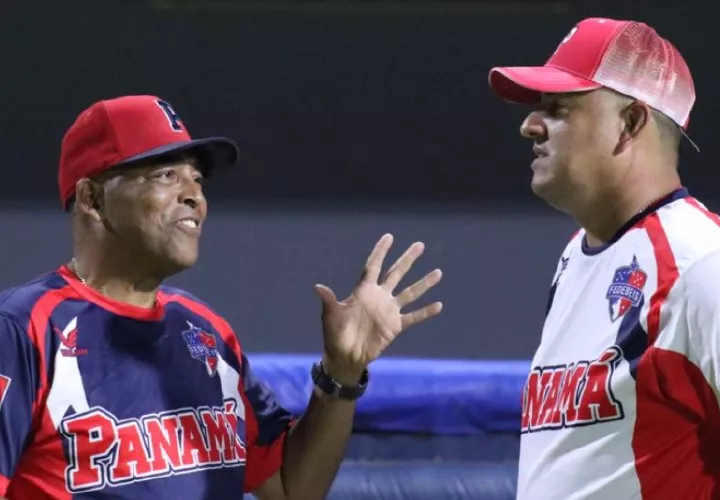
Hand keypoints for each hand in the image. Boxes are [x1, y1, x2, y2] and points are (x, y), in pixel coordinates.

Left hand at [314, 234, 442, 383]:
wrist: (345, 356)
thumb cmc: (335, 334)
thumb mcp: (331, 316)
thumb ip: (329, 300)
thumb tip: (317, 287)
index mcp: (363, 291)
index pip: (373, 266)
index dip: (380, 252)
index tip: (389, 237)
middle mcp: (379, 297)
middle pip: (396, 273)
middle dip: (407, 260)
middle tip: (420, 245)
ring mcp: (389, 311)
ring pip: (410, 293)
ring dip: (423, 283)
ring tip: (438, 272)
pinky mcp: (396, 326)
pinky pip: (413, 317)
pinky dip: (425, 312)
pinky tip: (439, 305)